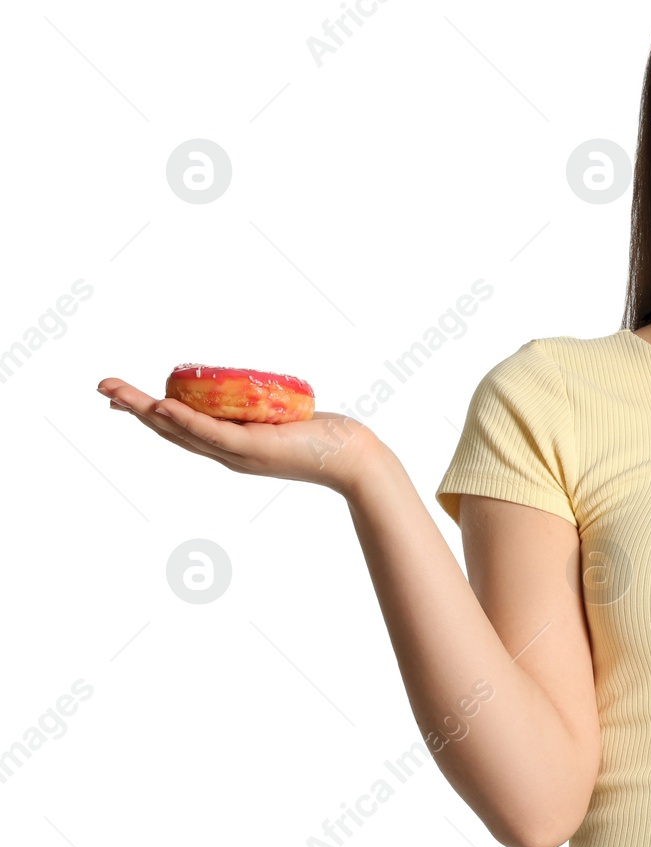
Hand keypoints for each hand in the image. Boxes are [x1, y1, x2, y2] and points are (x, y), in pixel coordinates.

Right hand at [96, 377, 379, 496]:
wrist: (353, 459)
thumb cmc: (326, 438)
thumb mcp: (284, 418)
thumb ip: (265, 407)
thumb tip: (258, 386)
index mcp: (230, 447)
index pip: (181, 430)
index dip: (149, 415)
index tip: (122, 399)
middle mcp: (227, 454)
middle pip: (170, 431)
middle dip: (134, 409)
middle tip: (102, 388)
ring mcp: (238, 453)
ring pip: (182, 431)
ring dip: (146, 411)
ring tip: (117, 393)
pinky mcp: (254, 447)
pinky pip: (212, 432)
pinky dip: (185, 419)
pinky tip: (162, 406)